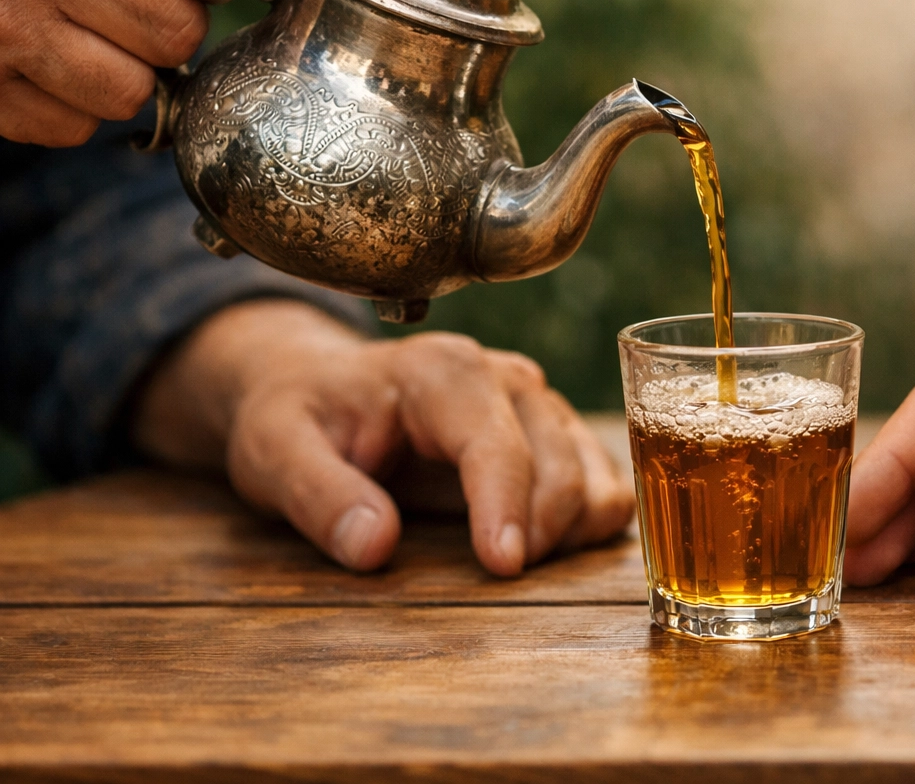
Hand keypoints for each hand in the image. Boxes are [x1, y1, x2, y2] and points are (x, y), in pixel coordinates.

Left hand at [135, 301, 633, 574]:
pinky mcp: (553, 432)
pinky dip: (591, 520)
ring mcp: (537, 403)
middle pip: (559, 461)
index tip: (504, 567)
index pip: (496, 443)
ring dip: (571, 528)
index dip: (505, 507)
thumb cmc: (297, 416)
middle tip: (495, 579)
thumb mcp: (275, 450)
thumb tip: (375, 546)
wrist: (318, 387)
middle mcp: (506, 377)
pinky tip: (550, 548)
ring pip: (593, 471)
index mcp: (443, 371)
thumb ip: (319, 494)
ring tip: (517, 562)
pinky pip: (604, 479)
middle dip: (540, 529)